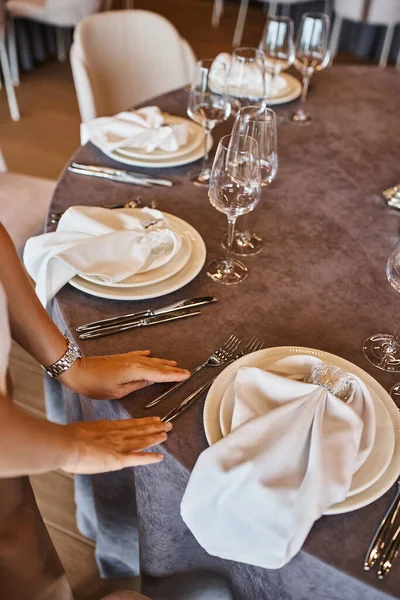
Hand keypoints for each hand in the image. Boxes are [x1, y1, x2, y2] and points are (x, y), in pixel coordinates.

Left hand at [60, 350, 189, 399]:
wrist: (78, 370)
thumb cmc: (95, 384)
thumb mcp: (118, 391)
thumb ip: (136, 385)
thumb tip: (149, 381)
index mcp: (136, 371)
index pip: (160, 374)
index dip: (174, 376)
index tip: (186, 376)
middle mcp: (135, 362)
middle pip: (158, 366)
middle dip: (172, 369)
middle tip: (185, 371)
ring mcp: (128, 358)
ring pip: (150, 360)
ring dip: (163, 362)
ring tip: (174, 364)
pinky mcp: (121, 358)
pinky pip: (139, 355)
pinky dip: (147, 356)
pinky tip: (150, 353)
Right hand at [62, 416, 171, 473]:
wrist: (66, 444)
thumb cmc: (68, 439)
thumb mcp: (81, 431)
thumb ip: (90, 435)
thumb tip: (89, 439)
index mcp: (108, 427)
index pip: (130, 423)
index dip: (144, 421)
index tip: (154, 418)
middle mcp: (117, 434)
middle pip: (140, 429)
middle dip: (154, 426)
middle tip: (167, 423)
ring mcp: (119, 446)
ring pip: (142, 440)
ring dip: (155, 437)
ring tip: (166, 434)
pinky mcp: (118, 459)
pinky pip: (138, 458)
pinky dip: (149, 458)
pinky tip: (160, 457)